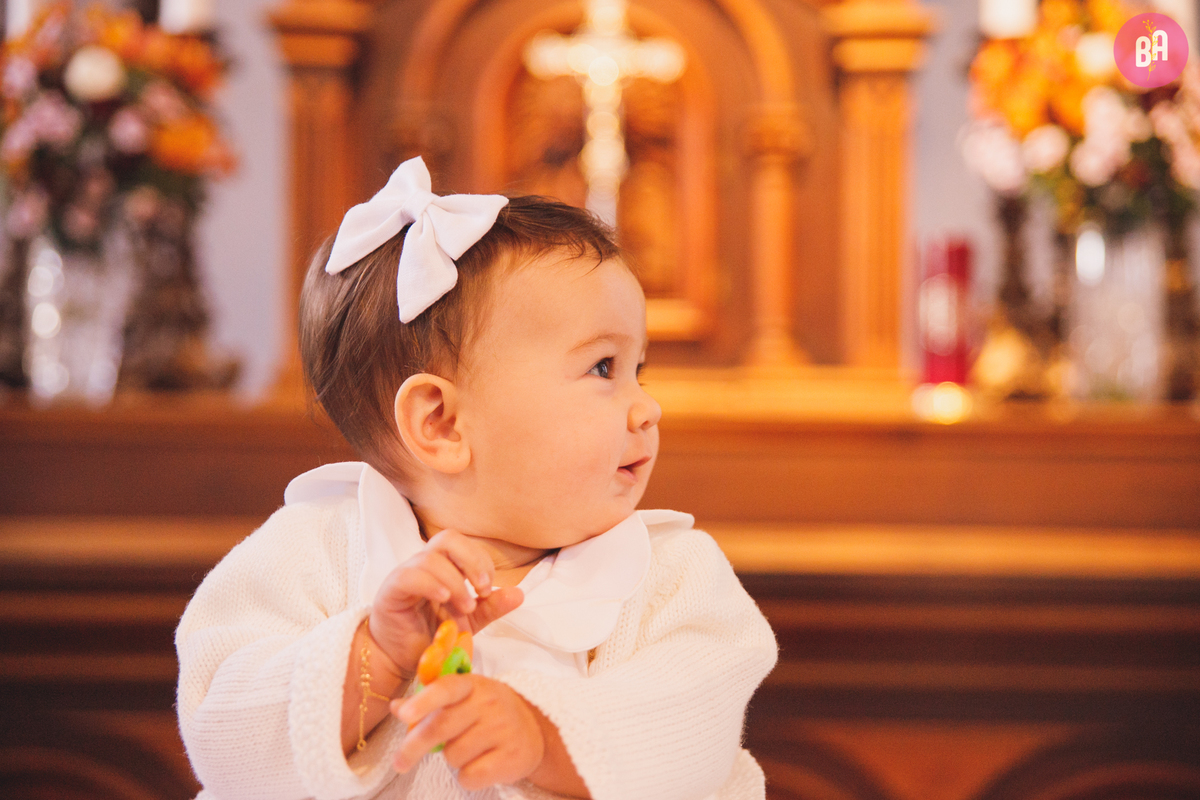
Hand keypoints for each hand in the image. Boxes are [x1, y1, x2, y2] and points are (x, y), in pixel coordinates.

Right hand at [368, 529, 522, 681]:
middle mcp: (424, 564)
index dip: (481, 561)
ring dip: (455, 581)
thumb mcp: (469, 622)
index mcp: (443, 566)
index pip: (463, 544)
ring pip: (431, 558)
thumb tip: (520, 594)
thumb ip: (491, 606)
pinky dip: (431, 584)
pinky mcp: (391, 590)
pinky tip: (444, 599)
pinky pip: (409, 576)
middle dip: (472, 560)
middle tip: (483, 588)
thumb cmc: (431, 635)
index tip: (489, 589)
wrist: (399, 660)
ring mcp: (406, 575)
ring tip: (464, 607)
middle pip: (448, 538)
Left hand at [393, 674, 544, 790]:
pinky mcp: (512, 757)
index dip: (424, 701)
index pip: (446, 688)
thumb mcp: (462, 698)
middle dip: (413, 747)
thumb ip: (429, 702)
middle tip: (399, 763)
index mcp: (473, 685)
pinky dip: (467, 777)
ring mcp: (503, 729)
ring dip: (451, 759)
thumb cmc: (487, 713)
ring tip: (468, 751)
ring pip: (453, 755)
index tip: (405, 714)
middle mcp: (489, 703)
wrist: (533, 730)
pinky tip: (479, 765)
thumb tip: (396, 707)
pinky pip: (470, 776)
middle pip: (441, 727)